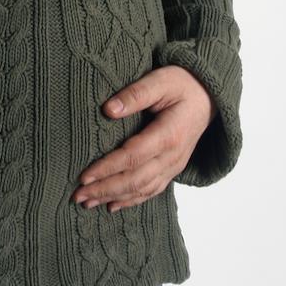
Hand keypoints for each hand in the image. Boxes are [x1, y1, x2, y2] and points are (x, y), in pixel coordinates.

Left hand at [71, 65, 216, 211]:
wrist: (208, 96)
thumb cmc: (183, 84)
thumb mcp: (160, 80)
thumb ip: (135, 94)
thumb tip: (108, 109)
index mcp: (169, 134)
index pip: (133, 157)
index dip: (108, 168)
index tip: (84, 176)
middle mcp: (173, 156)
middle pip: (135, 179)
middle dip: (105, 189)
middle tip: (77, 195)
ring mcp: (174, 165)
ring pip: (142, 189)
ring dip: (114, 197)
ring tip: (87, 202)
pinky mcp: (173, 168)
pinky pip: (152, 190)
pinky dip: (132, 200)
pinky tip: (113, 205)